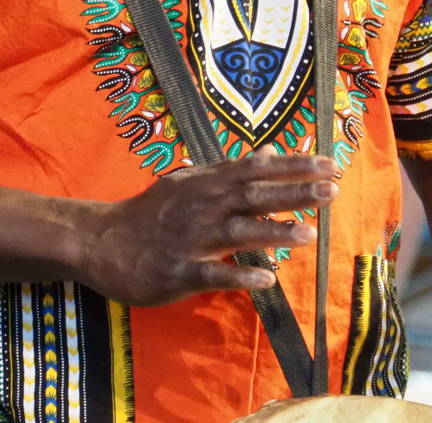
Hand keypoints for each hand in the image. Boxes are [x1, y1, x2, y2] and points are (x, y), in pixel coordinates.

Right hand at [79, 152, 337, 305]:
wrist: (100, 242)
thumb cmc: (150, 213)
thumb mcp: (188, 182)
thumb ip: (228, 170)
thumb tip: (268, 152)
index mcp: (207, 183)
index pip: (257, 168)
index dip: (294, 165)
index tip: (331, 163)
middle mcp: (203, 206)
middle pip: (254, 195)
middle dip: (294, 192)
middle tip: (332, 190)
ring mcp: (191, 239)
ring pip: (238, 231)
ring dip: (274, 231)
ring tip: (309, 233)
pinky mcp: (178, 271)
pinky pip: (213, 273)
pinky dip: (239, 273)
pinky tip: (266, 278)